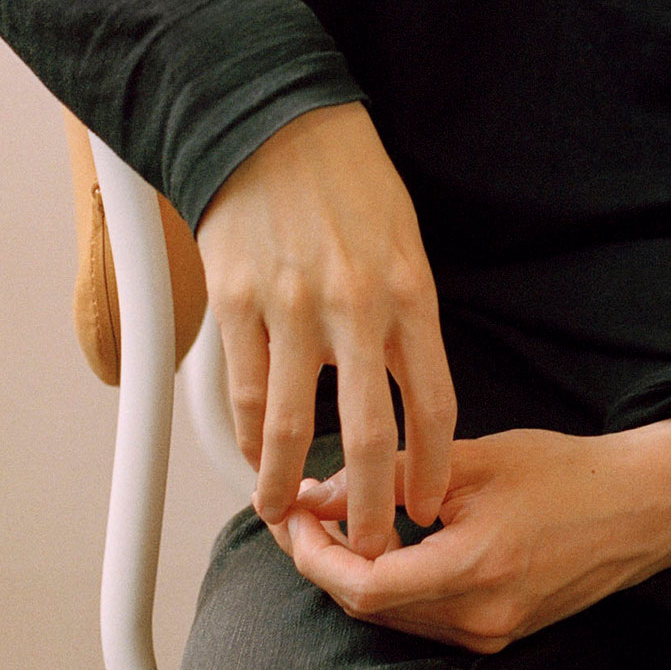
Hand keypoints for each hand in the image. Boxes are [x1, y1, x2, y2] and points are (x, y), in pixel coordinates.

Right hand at [194, 104, 455, 559]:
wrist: (273, 120)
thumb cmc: (345, 179)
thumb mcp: (402, 241)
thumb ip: (405, 316)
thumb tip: (403, 391)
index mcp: (409, 292)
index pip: (434, 405)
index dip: (432, 470)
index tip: (427, 506)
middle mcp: (356, 307)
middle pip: (369, 438)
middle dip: (370, 510)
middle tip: (371, 550)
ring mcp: (292, 306)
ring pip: (287, 429)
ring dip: (286, 487)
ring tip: (289, 518)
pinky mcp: (237, 302)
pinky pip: (240, 391)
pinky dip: (244, 437)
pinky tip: (252, 456)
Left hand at [279, 421, 670, 653]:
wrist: (640, 510)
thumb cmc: (566, 473)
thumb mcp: (477, 459)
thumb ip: (396, 476)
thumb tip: (323, 492)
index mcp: (475, 569)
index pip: (364, 587)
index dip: (315, 555)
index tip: (294, 515)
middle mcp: (480, 617)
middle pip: (370, 609)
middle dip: (323, 563)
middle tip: (297, 514)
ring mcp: (491, 633)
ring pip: (393, 618)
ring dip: (353, 575)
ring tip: (330, 523)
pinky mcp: (499, 632)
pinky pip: (423, 618)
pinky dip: (391, 585)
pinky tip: (381, 543)